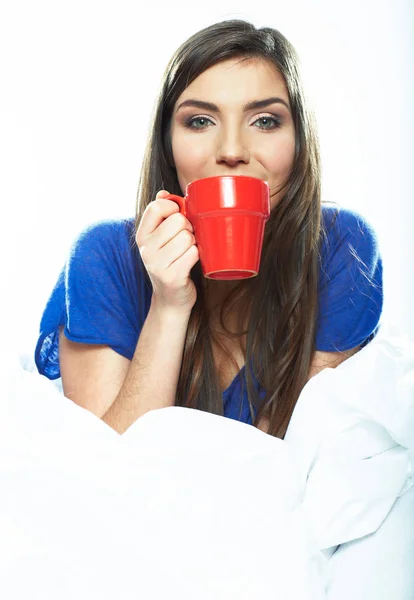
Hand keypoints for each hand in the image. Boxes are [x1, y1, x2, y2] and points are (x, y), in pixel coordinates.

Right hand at [136, 190, 198, 312]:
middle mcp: (146, 249)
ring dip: (194, 244)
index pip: (156, 207)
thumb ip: (161, 216)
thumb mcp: (159, 240)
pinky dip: (197, 256)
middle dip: (188, 228)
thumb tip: (163, 193)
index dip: (174, 209)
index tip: (177, 218)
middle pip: (178, 221)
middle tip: (186, 240)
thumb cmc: (170, 264)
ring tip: (187, 253)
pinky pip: (194, 253)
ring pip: (188, 237)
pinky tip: (190, 263)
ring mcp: (157, 264)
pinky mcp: (172, 276)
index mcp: (141, 236)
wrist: (171, 301)